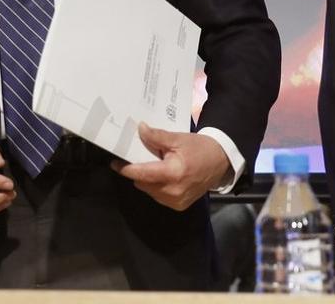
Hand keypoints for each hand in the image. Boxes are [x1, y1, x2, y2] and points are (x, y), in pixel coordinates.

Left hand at [112, 123, 229, 210]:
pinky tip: (163, 176)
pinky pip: (158, 196)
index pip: (142, 173)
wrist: (220, 162)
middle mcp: (173, 191)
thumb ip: (157, 137)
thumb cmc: (198, 149)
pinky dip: (156, 187)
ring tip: (156, 166)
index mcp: (173, 173)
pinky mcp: (179, 206)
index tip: (114, 163)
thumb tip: (140, 129)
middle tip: (141, 158)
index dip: (125, 168)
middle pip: (143, 183)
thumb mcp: (178, 139)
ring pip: (149, 191)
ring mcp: (176, 201)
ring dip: (147, 180)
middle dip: (138, 171)